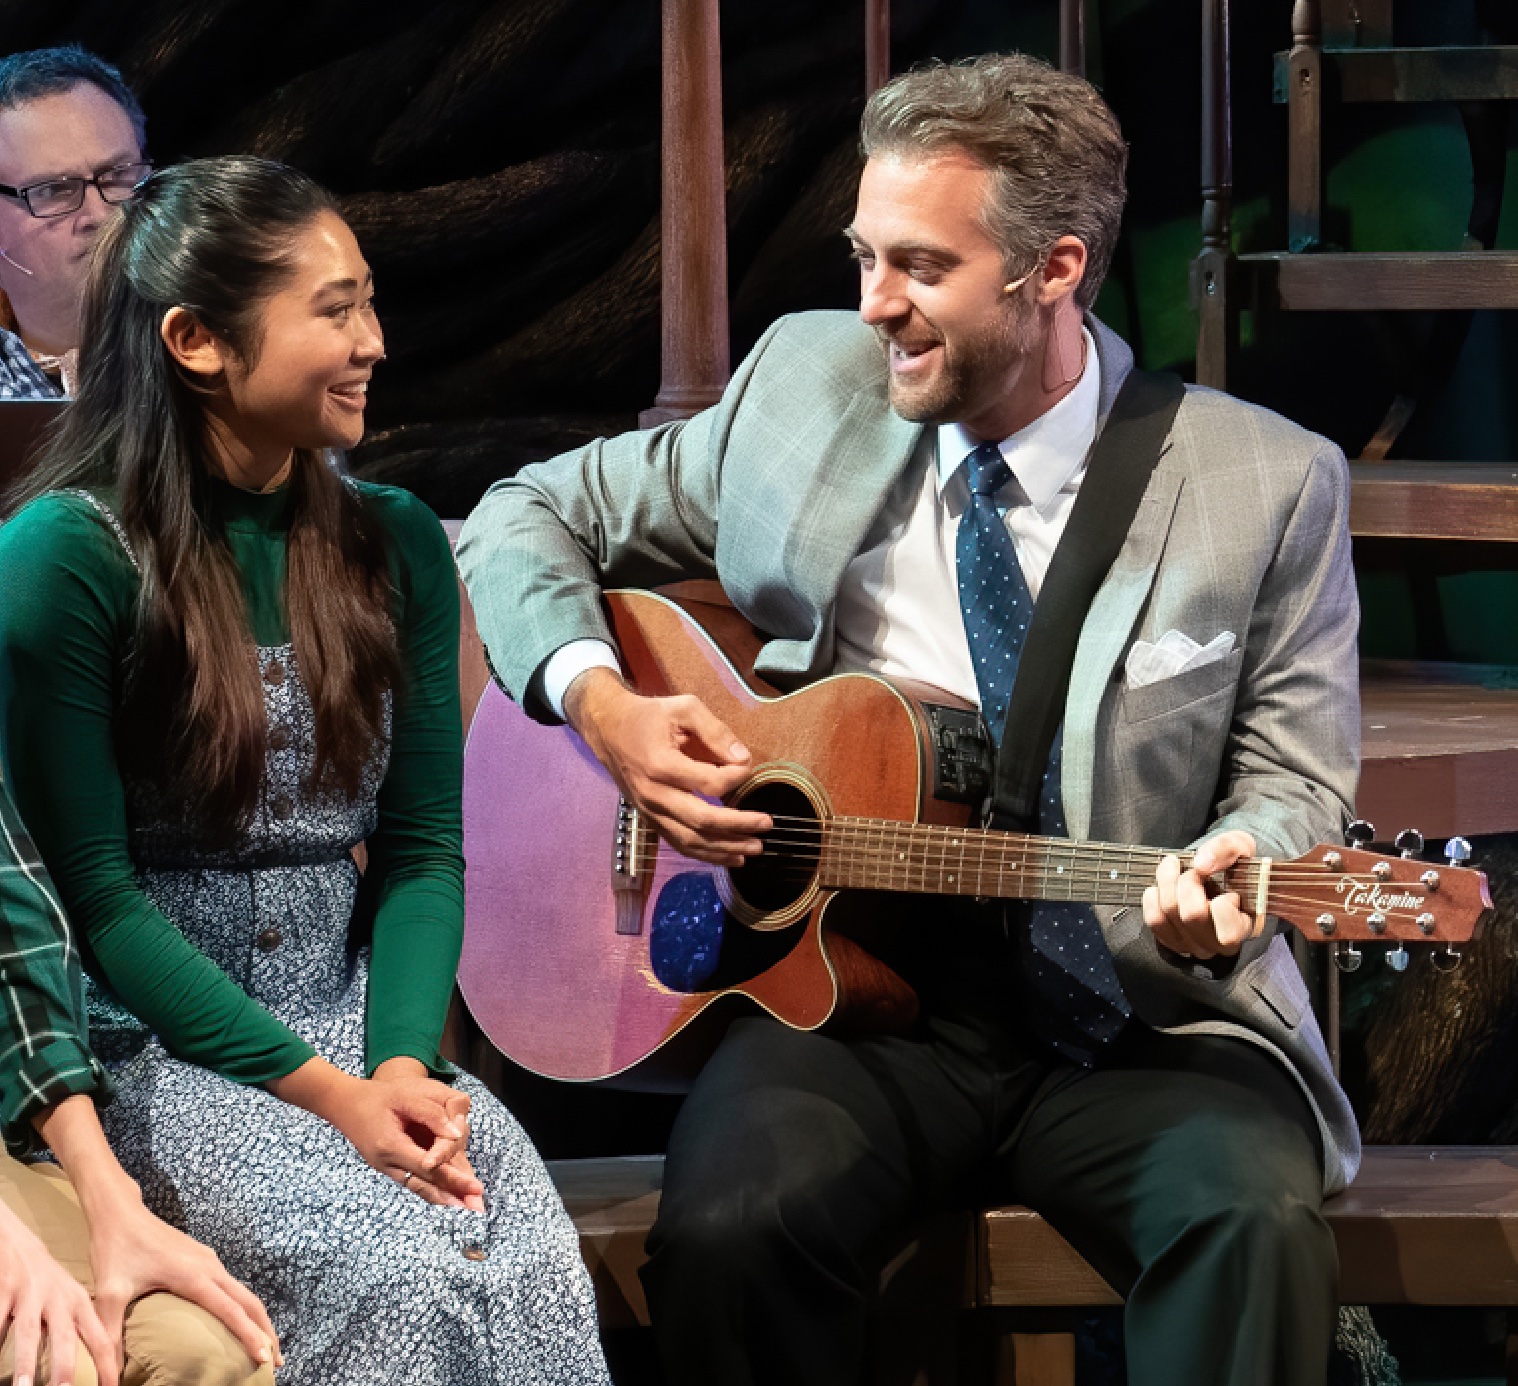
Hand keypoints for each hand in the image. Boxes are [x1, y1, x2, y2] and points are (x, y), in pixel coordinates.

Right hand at [0, 1201, 114, 1385]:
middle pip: (64, 1336)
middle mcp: (57, 1299)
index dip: (107, 1365)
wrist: (20, 1244)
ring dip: (25, 1361)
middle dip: (65, 1367)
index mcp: (79, 1304)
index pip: (100, 1338)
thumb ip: (77, 1329)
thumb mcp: (69, 1299)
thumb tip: (92, 1369)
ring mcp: (30, 1295)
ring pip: (28, 1332)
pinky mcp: (4, 1289)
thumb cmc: (48, 1282)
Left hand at [86, 1189, 280, 1374]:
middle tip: (276, 1362)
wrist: (120, 1211)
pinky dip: (244, 1307)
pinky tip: (238, 1320)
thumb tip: (106, 1382)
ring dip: (258, 1318)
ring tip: (264, 1346)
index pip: (231, 1311)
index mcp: (194, 1276)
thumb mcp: (107, 1297)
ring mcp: (209, 1260)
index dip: (250, 1336)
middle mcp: (210, 1267)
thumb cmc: (115, 1250)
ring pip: (244, 1292)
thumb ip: (109, 1340)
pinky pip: (233, 1286)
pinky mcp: (204, 1258)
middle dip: (266, 1330)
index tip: (265, 1359)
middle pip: (249, 1301)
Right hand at [371, 1058, 483, 1211]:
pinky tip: (446, 1200)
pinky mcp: (387, 1168)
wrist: (346, 1104)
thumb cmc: (379, 1096)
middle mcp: (386, 1163)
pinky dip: (430, 1191)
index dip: (453, 1178)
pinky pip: (413, 1182)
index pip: (429, 1166)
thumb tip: (456, 1133)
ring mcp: (385, 1168)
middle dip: (453, 1196)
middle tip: (477, 1210)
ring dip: (443, 1199)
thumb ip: (432, 1115)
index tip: (475, 1187)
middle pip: (426, 1183)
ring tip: (466, 1210)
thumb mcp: (406, 1097)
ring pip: (419, 1188)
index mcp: (390, 1145)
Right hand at [565, 667, 770, 865]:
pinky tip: (729, 856)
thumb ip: (715, 731)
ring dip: (724, 849)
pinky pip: (678, 843)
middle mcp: (653, 794)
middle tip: (766, 825)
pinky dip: (705, 854)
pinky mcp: (649, 818)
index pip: (708, 781)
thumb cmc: (648, 716)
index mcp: (661, 764)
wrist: (608, 729)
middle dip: (737, 826)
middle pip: (700, 820)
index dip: (735, 777)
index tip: (748, 766)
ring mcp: (649, 810)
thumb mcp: (684, 708)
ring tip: (754, 849)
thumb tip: (743, 758)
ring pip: (689, 840)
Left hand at [1142, 830, 1259, 958]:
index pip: (1230, 933)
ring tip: (1173, 866)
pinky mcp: (1171, 940)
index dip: (1223, 903)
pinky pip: (1153, 919)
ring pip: (1169, 914)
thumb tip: (1201, 865)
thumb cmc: (1232, 863)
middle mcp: (1219, 944)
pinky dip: (1152, 897)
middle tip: (1192, 868)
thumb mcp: (1239, 845)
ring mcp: (1193, 944)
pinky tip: (1161, 885)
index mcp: (1245, 927)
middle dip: (1188, 882)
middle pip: (1192, 916)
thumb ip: (1226, 849)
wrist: (1215, 873)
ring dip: (1167, 883)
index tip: (1225, 883)